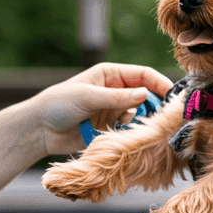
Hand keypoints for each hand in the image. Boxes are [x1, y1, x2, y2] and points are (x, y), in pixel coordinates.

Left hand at [30, 63, 171, 155]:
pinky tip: (125, 138)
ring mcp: (114, 111)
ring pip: (140, 115)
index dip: (159, 83)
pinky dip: (131, 134)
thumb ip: (117, 97)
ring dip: (141, 122)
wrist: (40, 130)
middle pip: (146, 95)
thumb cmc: (59, 104)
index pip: (143, 75)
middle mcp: (116, 91)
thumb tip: (144, 94)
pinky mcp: (110, 130)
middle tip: (165, 117)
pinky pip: (129, 131)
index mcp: (110, 75)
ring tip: (136, 128)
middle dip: (155, 105)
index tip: (172, 96)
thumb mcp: (88, 96)